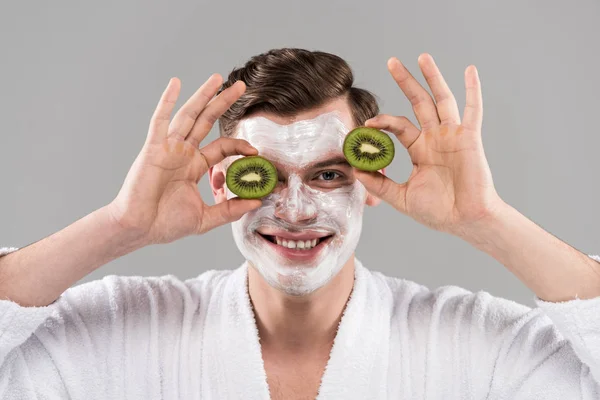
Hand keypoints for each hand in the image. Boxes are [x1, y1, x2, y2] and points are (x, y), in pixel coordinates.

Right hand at [107, 74, 260, 244]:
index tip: (255, 151)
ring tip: (218, 78)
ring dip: (202, 96)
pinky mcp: (153, 149)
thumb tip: (257, 202)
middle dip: (223, 103)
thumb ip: (230, 209)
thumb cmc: (165, 224)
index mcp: (194, 166)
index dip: (239, 145)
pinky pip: (160, 121)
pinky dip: (167, 101)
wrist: (139, 229)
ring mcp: (168, 148)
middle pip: (206, 121)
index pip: (221, 146)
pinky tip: (175, 83)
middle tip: (241, 86)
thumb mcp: (205, 217)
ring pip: (188, 115)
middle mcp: (182, 152)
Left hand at [354, 54, 505, 236]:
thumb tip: (356, 171)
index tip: (365, 124)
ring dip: (432, 77)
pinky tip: (470, 70)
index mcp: (419, 149)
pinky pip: (472, 110)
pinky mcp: (468, 138)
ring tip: (421, 56)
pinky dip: (473, 89)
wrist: (465, 221)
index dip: (381, 122)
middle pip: (418, 102)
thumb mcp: (402, 197)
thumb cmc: (438, 212)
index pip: (397, 126)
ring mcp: (452, 135)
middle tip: (391, 62)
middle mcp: (435, 137)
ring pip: (441, 99)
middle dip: (405, 81)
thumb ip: (380, 184)